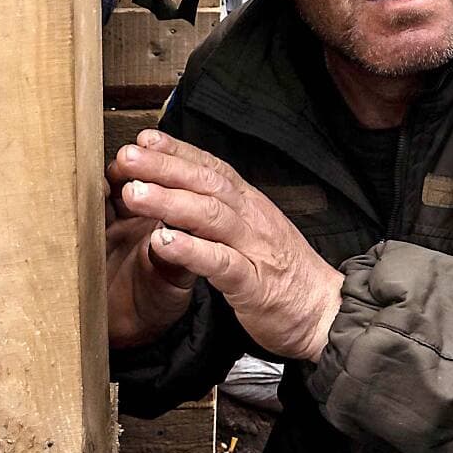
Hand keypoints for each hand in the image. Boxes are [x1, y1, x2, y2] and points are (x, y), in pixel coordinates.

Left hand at [108, 130, 343, 362]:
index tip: (143, 139)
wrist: (326, 313)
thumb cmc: (286, 276)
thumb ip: (224, 214)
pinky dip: (191, 251)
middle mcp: (253, 219)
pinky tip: (162, 242)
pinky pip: (220, 263)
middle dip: (165, 167)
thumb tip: (184, 194)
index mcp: (252, 206)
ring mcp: (255, 250)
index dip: (178, 151)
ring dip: (170, 201)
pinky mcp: (255, 285)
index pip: (212, 168)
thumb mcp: (255, 234)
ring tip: (134, 193)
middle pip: (207, 184)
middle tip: (126, 158)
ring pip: (210, 216)